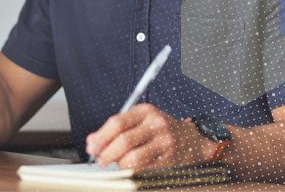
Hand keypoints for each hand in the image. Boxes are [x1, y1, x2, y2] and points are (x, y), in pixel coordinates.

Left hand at [85, 103, 216, 169]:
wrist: (193, 140)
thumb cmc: (159, 131)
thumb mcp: (139, 121)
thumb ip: (115, 129)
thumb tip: (91, 142)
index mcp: (145, 111)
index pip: (117, 123)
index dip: (101, 137)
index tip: (92, 148)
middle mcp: (156, 124)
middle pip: (124, 141)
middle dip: (107, 154)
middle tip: (101, 161)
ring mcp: (165, 143)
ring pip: (134, 159)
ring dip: (119, 165)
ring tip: (116, 165)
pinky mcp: (170, 161)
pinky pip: (145, 170)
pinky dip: (132, 173)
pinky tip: (129, 171)